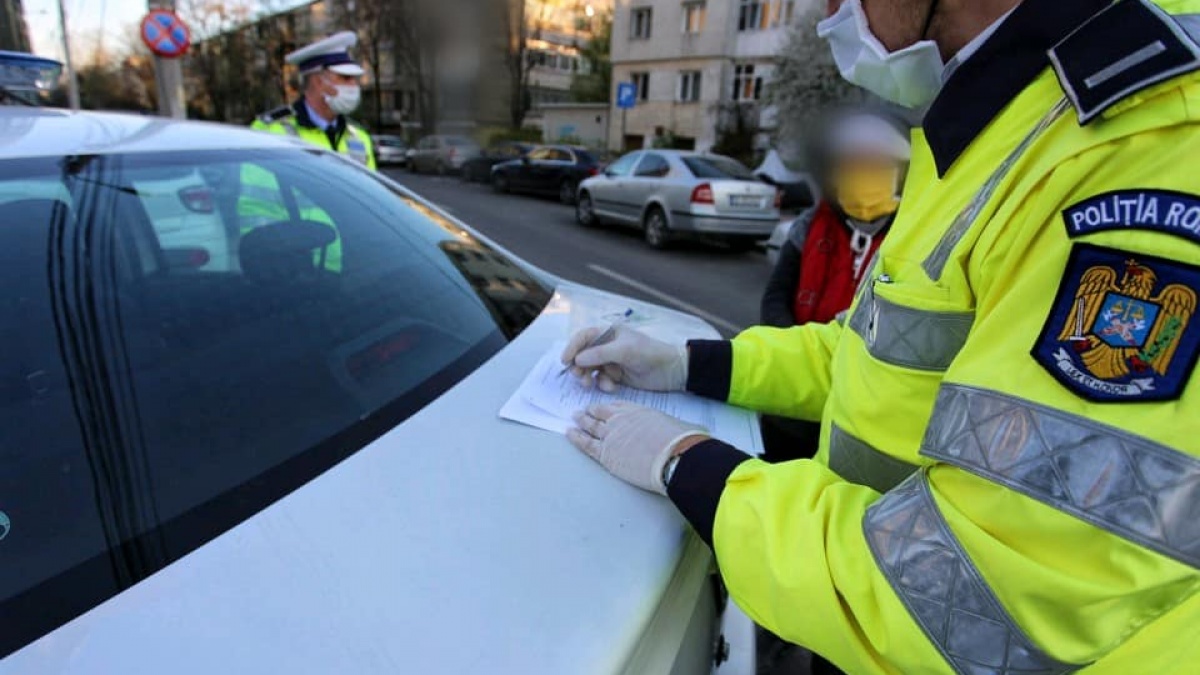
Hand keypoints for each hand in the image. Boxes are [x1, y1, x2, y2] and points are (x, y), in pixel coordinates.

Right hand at [561, 326, 688, 392]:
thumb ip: (599, 354)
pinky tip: (612, 386)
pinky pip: (601, 380)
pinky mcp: (616, 376)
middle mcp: (607, 346)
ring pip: (590, 370)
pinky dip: (603, 384)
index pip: (584, 337)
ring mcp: (611, 362)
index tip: (566, 361)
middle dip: (579, 366)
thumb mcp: (624, 350)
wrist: (670, 371)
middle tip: (579, 377)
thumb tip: (577, 360)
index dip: (572, 348)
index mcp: (609, 333)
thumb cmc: (649, 353)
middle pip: (583, 355)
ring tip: (590, 384)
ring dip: (588, 377)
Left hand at [568, 402, 708, 494]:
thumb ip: (672, 427)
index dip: (608, 406)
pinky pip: (586, 444)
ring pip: (591, 427)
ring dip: (581, 422)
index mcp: (637, 410)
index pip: (617, 405)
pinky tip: (569, 433)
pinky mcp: (606, 454)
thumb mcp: (678, 426)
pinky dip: (576, 438)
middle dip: (590, 412)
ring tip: (574, 418)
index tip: (602, 407)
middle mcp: (621, 420)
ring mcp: (611, 436)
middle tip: (582, 411)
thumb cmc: (682, 442)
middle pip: (601, 414)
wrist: (676, 457)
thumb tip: (692, 430)